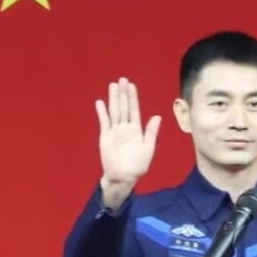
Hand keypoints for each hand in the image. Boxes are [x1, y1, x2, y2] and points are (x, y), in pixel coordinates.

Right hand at [96, 77, 161, 209]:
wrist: (124, 177)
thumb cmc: (138, 165)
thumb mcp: (148, 148)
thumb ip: (151, 132)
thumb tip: (157, 116)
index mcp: (136, 129)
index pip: (134, 109)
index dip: (133, 97)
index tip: (131, 85)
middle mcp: (125, 128)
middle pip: (123, 107)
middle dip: (123, 93)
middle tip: (122, 79)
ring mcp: (114, 131)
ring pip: (114, 111)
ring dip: (113, 99)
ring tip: (112, 86)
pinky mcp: (105, 137)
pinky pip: (104, 122)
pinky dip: (102, 112)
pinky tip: (100, 102)